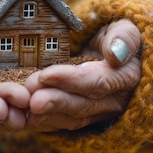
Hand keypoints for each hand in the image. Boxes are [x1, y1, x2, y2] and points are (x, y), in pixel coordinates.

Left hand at [24, 19, 141, 131]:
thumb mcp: (125, 27)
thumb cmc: (115, 36)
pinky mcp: (84, 120)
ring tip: (26, 108)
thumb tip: (116, 54)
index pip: (99, 82)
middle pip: (83, 105)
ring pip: (72, 119)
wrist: (111, 51)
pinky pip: (63, 125)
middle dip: (55, 102)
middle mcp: (115, 102)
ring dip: (47, 115)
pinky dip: (44, 123)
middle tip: (32, 99)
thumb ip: (124, 37)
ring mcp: (99, 114)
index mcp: (127, 77)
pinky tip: (26, 118)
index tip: (45, 75)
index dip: (71, 80)